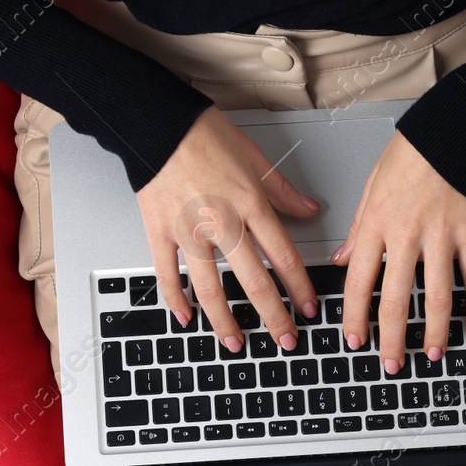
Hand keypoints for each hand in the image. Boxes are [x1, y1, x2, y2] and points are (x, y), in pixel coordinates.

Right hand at [139, 107, 322, 352]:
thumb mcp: (254, 157)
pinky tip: (186, 319)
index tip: (308, 308)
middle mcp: (222, 221)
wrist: (155, 121)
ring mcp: (188, 231)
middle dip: (274, 316)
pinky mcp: (159, 232)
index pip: (283, 255)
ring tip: (238, 343)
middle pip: (254, 280)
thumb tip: (311, 210)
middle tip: (286, 339)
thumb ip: (283, 191)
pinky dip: (176, 300)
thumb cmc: (202, 134)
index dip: (299, 286)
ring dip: (226, 321)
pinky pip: (168, 274)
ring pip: (211, 287)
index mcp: (250, 203)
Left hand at [333, 132, 465, 372]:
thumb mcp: (369, 189)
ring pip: (438, 295)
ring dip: (436, 330)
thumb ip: (356, 229)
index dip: (355, 317)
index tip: (354, 340)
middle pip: (397, 299)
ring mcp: (441, 236)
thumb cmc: (408, 155)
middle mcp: (406, 235)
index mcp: (375, 224)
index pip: (359, 282)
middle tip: (391, 364)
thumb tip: (340, 261)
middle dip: (393, 338)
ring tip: (433, 353)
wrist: (449, 130)